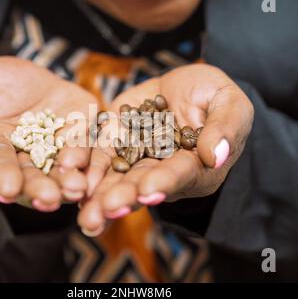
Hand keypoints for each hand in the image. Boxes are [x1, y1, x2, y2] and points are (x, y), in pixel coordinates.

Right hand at [0, 57, 97, 210]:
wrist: (34, 80)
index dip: (1, 174)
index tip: (6, 187)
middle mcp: (24, 157)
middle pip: (33, 175)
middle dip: (41, 188)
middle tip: (50, 199)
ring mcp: (55, 150)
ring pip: (62, 170)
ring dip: (70, 182)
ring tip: (77, 190)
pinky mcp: (81, 138)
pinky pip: (88, 151)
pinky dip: (92, 161)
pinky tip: (97, 172)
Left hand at [77, 64, 253, 234]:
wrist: (186, 87)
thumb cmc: (216, 97)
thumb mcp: (230, 105)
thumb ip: (225, 128)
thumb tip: (216, 155)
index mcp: (193, 165)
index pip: (179, 174)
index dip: (164, 182)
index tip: (147, 191)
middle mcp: (161, 166)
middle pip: (141, 183)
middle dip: (123, 198)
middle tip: (104, 211)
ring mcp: (136, 153)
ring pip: (116, 174)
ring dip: (98, 192)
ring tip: (83, 211)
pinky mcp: (116, 137)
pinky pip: (99, 150)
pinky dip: (84, 162)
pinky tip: (67, 172)